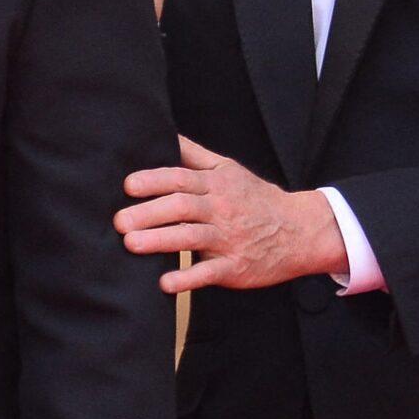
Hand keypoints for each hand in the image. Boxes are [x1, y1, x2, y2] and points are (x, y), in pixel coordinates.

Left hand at [116, 137, 345, 293]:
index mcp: (217, 185)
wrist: (300, 231)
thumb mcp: (230, 170)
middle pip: (182, 206)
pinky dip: (188, 278)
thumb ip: (196, 155)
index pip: (181, 179)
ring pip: (191, 237)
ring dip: (159, 240)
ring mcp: (229, 239)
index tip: (128, 186)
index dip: (154, 181)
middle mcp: (222, 209)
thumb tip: (166, 136)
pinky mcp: (235, 267)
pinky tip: (165, 283)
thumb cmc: (257, 199)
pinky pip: (209, 272)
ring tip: (131, 244)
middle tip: (119, 221)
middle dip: (148, 212)